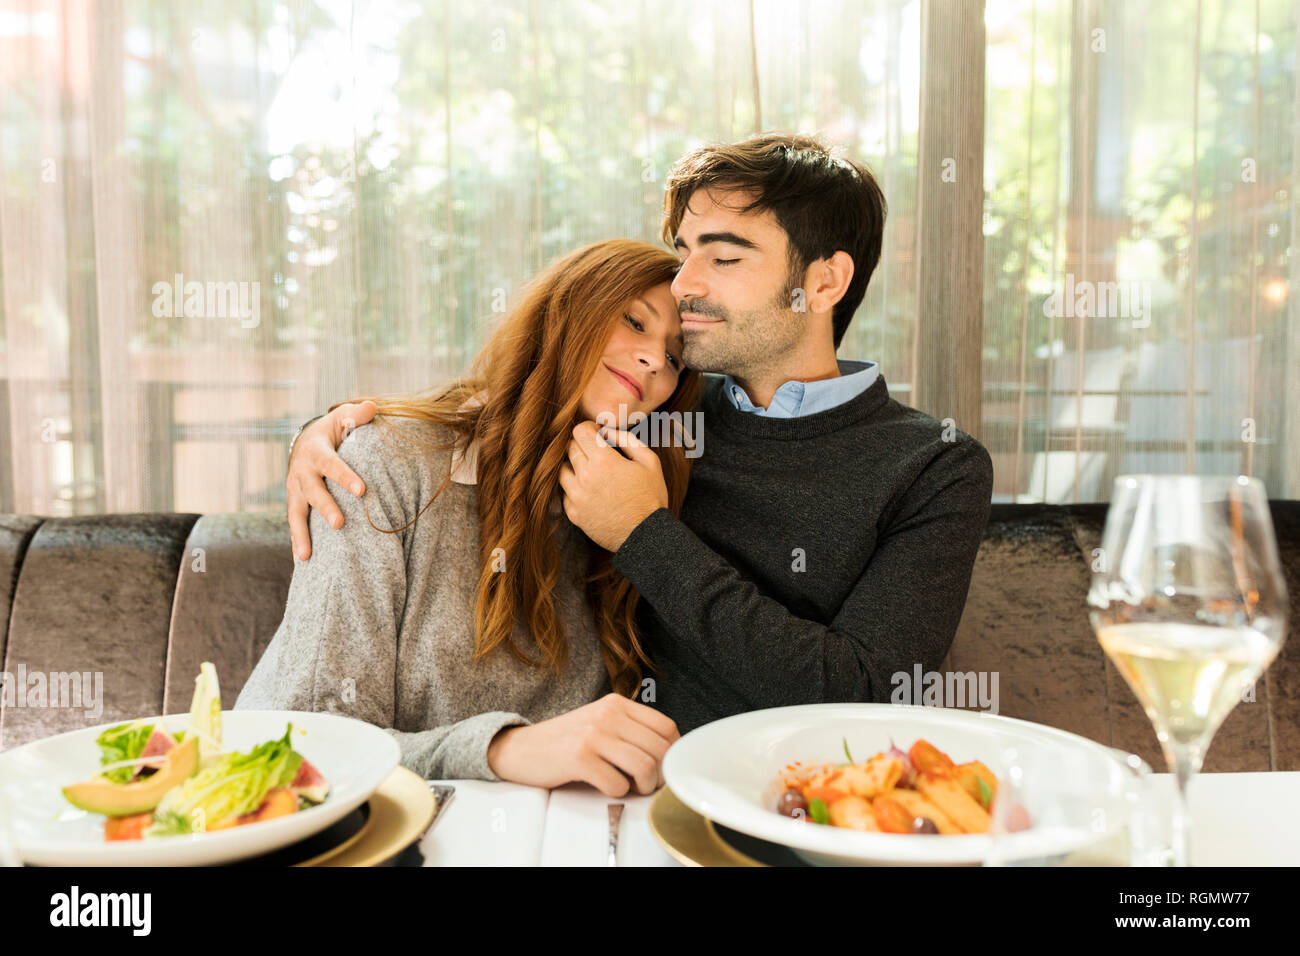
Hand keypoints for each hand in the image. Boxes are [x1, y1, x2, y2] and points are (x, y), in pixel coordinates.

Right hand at [286, 400, 377, 559]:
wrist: (306, 442)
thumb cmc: (333, 430)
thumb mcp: (344, 417)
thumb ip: (358, 414)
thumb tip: (373, 407)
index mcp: (316, 452)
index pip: (332, 465)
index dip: (345, 476)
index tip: (362, 490)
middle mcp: (301, 472)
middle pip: (312, 492)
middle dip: (325, 508)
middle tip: (340, 524)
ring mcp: (295, 490)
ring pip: (296, 513)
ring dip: (301, 535)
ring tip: (307, 556)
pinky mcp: (295, 504)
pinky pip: (295, 524)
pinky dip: (297, 542)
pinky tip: (302, 563)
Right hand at [486, 694, 679, 795]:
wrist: (521, 748)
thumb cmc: (565, 740)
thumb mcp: (600, 722)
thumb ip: (630, 729)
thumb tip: (667, 752)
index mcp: (617, 704)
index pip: (666, 726)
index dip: (673, 752)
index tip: (664, 766)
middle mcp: (607, 715)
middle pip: (660, 749)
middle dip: (660, 774)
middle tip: (648, 784)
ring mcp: (593, 735)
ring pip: (644, 766)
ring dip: (643, 786)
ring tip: (632, 787)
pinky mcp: (579, 758)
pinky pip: (617, 783)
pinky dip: (618, 792)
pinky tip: (607, 786)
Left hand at [559, 421, 667, 551]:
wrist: (645, 536)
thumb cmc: (651, 497)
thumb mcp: (649, 461)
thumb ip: (627, 440)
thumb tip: (607, 431)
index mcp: (604, 461)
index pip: (579, 431)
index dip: (589, 428)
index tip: (597, 434)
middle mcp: (585, 476)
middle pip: (570, 448)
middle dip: (582, 445)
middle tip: (597, 452)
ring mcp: (577, 497)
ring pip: (562, 470)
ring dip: (574, 466)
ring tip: (591, 472)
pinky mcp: (574, 514)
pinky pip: (564, 493)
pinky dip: (574, 488)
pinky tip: (590, 491)